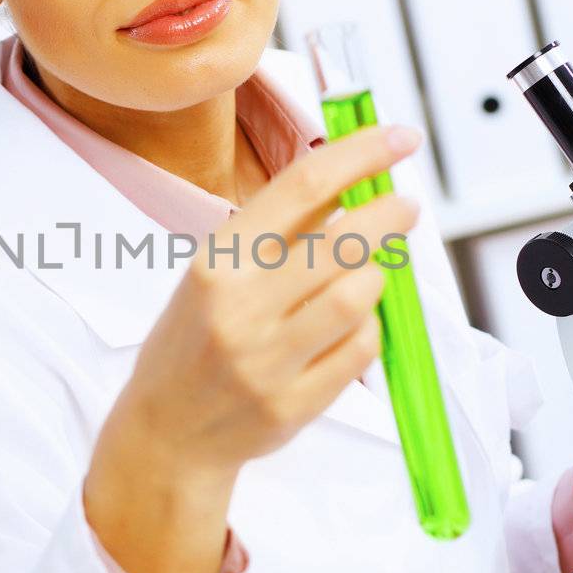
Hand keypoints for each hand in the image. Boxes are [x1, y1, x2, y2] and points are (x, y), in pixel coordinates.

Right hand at [84, 122, 421, 572]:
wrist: (167, 434)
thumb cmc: (193, 341)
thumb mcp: (216, 272)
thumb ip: (279, 230)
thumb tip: (352, 177)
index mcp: (217, 262)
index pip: (302, 187)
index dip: (361, 154)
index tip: (399, 139)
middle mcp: (240, 308)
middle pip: (343, 242)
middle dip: (388, 216)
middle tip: (405, 207)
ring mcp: (268, 361)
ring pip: (359, 297)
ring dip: (378, 276)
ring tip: (369, 272)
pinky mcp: (294, 405)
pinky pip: (360, 350)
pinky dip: (368, 328)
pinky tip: (352, 324)